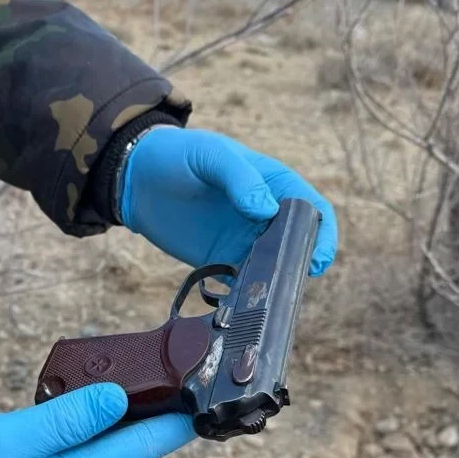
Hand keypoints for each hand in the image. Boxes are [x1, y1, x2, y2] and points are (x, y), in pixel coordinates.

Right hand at [0, 385, 194, 457]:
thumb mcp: (5, 442)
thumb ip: (62, 421)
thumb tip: (119, 400)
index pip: (137, 450)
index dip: (177, 424)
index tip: (214, 396)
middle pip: (124, 446)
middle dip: (161, 414)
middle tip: (195, 376)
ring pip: (98, 440)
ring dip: (128, 411)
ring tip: (160, 377)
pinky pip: (69, 437)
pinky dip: (89, 413)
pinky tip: (98, 393)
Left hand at [119, 128, 337, 275]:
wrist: (136, 177)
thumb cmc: (178, 155)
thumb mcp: (211, 155)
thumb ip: (240, 178)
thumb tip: (267, 210)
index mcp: (273, 184)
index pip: (311, 208)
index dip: (322, 233)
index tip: (318, 258)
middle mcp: (265, 215)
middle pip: (297, 244)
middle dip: (300, 264)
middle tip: (292, 281)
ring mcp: (243, 239)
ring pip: (272, 266)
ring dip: (274, 282)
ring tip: (267, 295)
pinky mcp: (220, 259)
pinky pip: (241, 281)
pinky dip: (246, 292)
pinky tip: (242, 302)